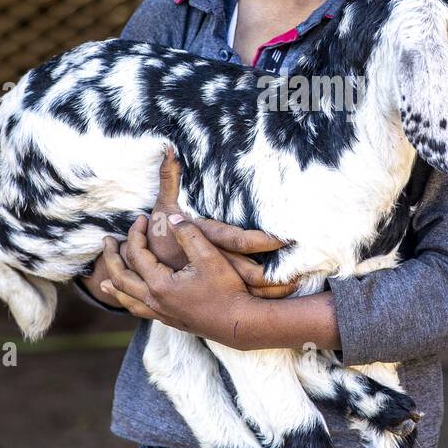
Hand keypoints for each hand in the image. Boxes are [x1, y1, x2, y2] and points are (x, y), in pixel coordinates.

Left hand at [100, 213, 257, 346]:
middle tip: (106, 241)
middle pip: (120, 278)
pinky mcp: (170, 320)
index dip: (136, 233)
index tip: (141, 217)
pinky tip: (131, 301)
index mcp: (160, 284)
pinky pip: (140, 311)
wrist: (240, 323)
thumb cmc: (226, 289)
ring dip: (114, 285)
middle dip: (111, 258)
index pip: (137, 254)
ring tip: (102, 281)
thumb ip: (188, 233)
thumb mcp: (209, 256)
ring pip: (127, 299)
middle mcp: (154, 301)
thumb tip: (171, 217)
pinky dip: (128, 302)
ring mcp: (161, 313)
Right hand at [146, 145, 299, 298]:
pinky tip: (286, 294)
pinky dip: (267, 297)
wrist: (143, 272)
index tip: (285, 238)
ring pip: (252, 289)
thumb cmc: (158, 236)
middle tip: (303, 273)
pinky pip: (248, 296)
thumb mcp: (163, 208)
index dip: (263, 240)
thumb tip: (169, 149)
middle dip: (278, 276)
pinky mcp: (220, 288)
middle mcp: (216, 263)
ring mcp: (219, 279)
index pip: (240, 242)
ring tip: (300, 285)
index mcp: (207, 240)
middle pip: (252, 274)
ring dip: (276, 290)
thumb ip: (169, 178)